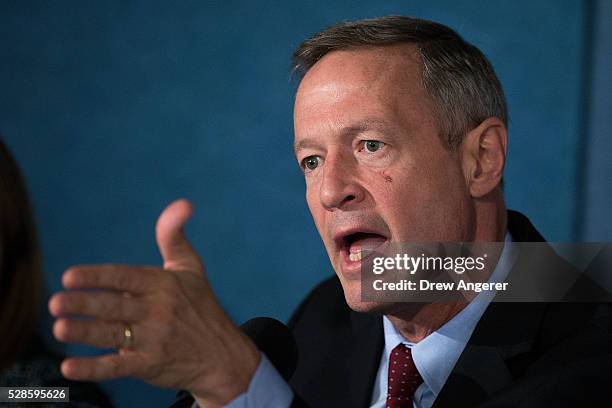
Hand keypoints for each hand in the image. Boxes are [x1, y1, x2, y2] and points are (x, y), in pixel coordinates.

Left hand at [49, 199, 260, 405]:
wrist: (223, 354)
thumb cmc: (201, 305)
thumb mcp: (191, 267)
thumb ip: (174, 236)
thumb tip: (184, 203)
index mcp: (163, 285)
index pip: (125, 277)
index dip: (97, 277)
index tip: (70, 277)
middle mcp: (158, 311)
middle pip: (115, 306)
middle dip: (85, 305)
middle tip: (56, 303)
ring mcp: (155, 340)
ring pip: (113, 335)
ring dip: (85, 333)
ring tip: (60, 328)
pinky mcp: (151, 365)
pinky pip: (118, 367)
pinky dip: (94, 369)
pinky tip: (69, 367)